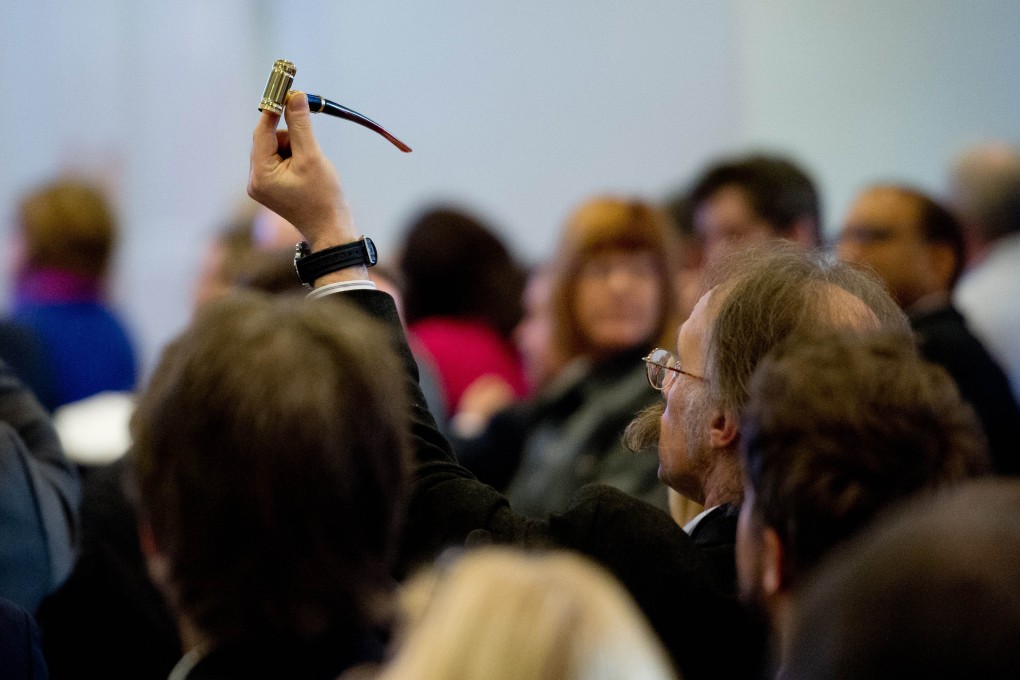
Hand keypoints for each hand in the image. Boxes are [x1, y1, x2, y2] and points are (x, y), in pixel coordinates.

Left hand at [248, 92, 355, 251]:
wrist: (332, 230)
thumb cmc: (323, 198)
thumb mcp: (312, 157)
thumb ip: (301, 125)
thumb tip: (295, 95)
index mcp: (260, 175)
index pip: (263, 132)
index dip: (274, 109)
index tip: (285, 90)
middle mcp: (256, 180)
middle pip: (269, 139)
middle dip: (291, 135)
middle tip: (308, 132)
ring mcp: (263, 184)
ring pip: (276, 148)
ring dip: (296, 147)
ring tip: (312, 165)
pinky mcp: (273, 186)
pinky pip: (280, 159)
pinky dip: (296, 157)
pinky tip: (309, 171)